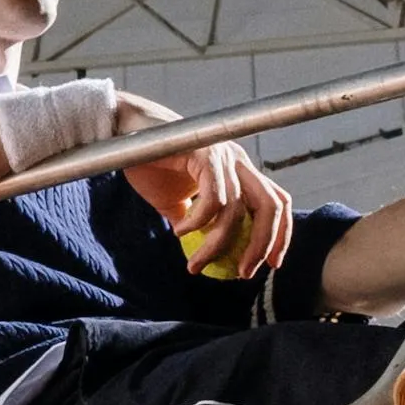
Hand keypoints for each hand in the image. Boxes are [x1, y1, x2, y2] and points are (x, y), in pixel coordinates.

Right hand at [115, 93, 295, 279]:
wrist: (123, 132)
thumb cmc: (150, 164)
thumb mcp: (178, 202)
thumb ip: (196, 223)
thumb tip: (202, 253)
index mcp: (239, 170)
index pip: (276, 202)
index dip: (281, 235)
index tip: (271, 265)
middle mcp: (238, 161)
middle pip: (271, 205)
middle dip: (263, 244)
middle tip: (242, 272)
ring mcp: (223, 155)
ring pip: (237, 210)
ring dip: (218, 245)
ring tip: (196, 263)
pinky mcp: (205, 154)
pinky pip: (213, 198)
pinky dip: (199, 222)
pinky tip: (179, 231)